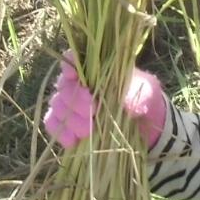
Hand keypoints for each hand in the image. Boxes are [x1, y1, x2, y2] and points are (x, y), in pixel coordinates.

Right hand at [44, 54, 167, 147]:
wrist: (144, 124)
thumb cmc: (142, 99)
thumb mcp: (145, 94)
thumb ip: (134, 96)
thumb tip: (126, 106)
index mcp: (94, 68)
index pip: (72, 58)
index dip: (70, 65)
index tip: (78, 78)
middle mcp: (77, 83)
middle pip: (64, 87)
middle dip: (77, 101)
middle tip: (94, 111)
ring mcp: (69, 103)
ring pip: (57, 107)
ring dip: (71, 120)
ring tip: (90, 131)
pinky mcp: (67, 123)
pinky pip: (53, 124)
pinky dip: (61, 133)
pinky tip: (73, 141)